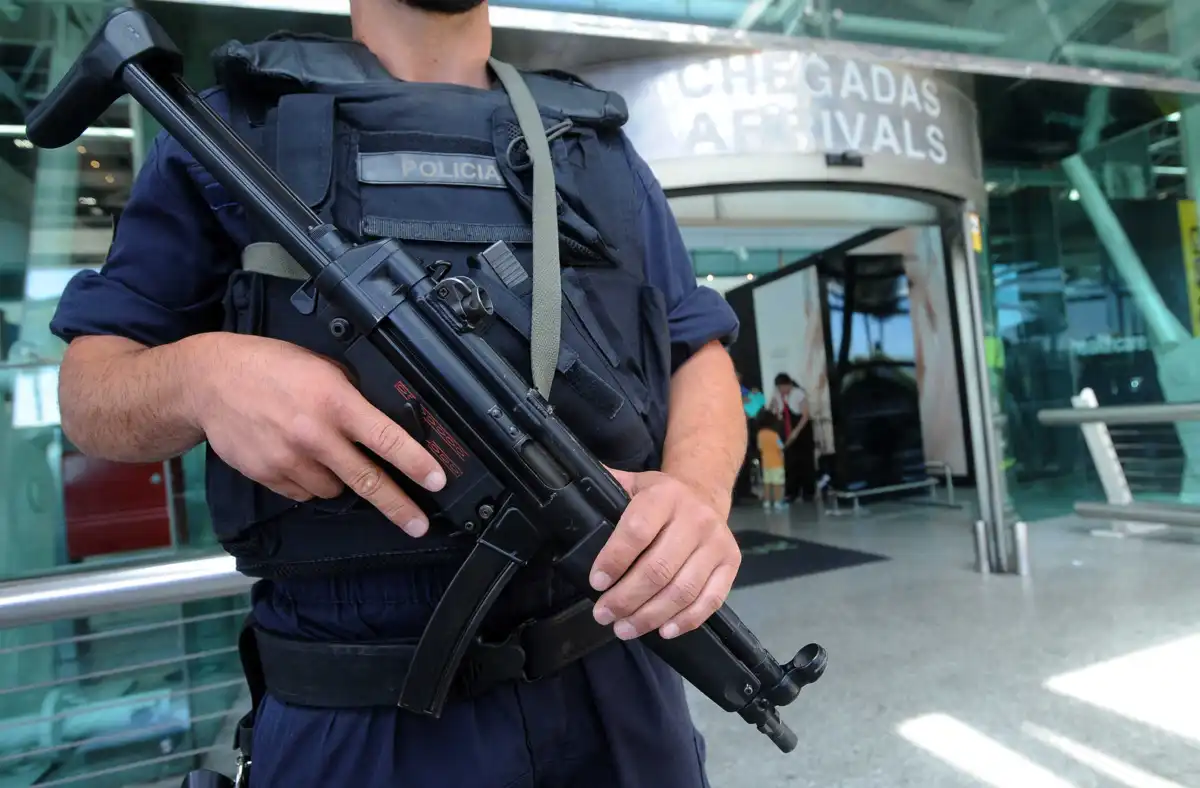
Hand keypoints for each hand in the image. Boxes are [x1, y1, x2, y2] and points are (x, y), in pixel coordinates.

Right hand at [190, 333, 445, 536]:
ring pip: (335, 489)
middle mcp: (314, 435)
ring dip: (341, 479)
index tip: (437, 479)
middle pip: (366, 480)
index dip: (415, 462)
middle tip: (418, 524)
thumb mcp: (321, 366)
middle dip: (398, 506)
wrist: (209, 382)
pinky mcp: (269, 476)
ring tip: (326, 452)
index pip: (385, 437)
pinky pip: (304, 492)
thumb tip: (384, 419)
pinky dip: (311, 482)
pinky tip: (299, 457)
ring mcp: (290, 459)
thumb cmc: (268, 367)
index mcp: (334, 402)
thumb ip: (351, 395)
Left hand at [589, 470, 740, 641]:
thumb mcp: (633, 484)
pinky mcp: (732, 563)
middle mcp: (695, 517)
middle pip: (658, 569)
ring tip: (625, 628)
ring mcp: (716, 542)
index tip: (597, 583)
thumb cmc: (659, 497)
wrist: (705, 493)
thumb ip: (605, 489)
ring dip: (650, 616)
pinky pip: (710, 600)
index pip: (636, 531)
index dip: (614, 560)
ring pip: (682, 590)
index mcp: (664, 495)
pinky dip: (686, 621)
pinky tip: (662, 631)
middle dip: (626, 599)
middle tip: (603, 615)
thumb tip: (566, 493)